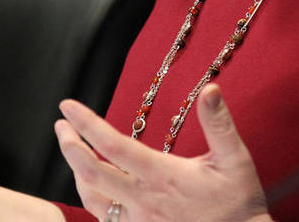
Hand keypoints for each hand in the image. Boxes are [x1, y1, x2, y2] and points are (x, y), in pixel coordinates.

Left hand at [55, 84, 272, 221]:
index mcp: (161, 176)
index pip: (113, 146)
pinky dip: (89, 196)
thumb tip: (209, 89)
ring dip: (75, 171)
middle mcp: (143, 201)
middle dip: (69, 146)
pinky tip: (90, 184)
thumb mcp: (234, 159)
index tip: (68, 106)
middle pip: (91, 172)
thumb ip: (219, 124)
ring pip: (91, 197)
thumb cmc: (239, 202)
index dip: (86, 124)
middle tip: (60, 124)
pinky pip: (103, 217)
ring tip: (70, 148)